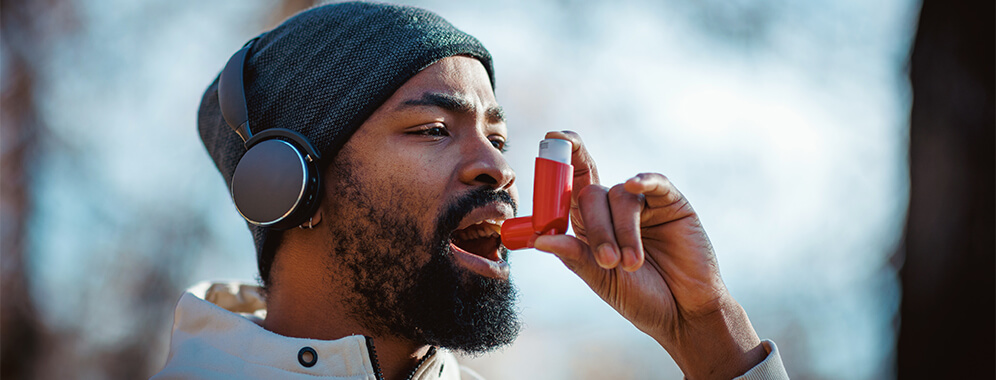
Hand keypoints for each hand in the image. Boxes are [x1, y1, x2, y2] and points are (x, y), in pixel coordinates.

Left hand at [534, 131, 765, 379]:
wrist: (683, 313)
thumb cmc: (641, 298)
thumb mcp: (601, 279)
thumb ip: (574, 256)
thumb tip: (539, 240)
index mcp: (589, 224)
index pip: (569, 184)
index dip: (559, 159)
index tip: (551, 136)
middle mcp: (612, 209)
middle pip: (590, 192)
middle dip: (596, 227)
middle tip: (607, 260)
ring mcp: (642, 203)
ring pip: (619, 196)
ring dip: (622, 231)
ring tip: (632, 264)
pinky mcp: (670, 202)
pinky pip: (654, 183)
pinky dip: (644, 180)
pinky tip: (635, 184)